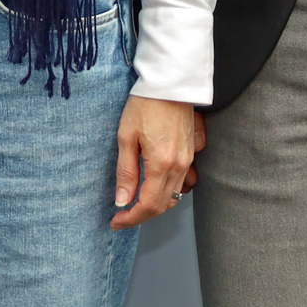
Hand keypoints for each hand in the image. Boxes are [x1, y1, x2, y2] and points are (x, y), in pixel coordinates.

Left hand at [113, 96, 203, 229]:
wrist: (171, 84)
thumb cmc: (145, 106)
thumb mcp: (126, 137)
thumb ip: (126, 172)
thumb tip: (122, 200)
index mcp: (162, 164)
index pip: (148, 205)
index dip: (131, 218)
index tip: (115, 222)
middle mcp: (180, 167)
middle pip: (163, 205)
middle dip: (141, 216)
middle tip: (121, 218)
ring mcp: (188, 161)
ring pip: (174, 196)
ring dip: (154, 207)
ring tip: (133, 206)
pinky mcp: (190, 154)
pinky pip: (181, 184)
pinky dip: (166, 193)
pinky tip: (151, 190)